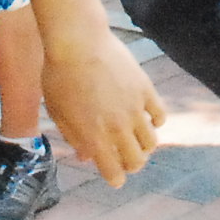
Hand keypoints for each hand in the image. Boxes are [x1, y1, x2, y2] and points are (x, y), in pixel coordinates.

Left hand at [38, 26, 164, 185]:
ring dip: (144, 145)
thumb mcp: (58, 112)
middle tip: (126, 158)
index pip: (114, 173)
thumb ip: (74, 137)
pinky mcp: (145, 89)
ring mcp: (133, 109)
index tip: (114, 176)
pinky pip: (160, 116)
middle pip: (137, 162)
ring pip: (152, 142)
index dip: (115, 178)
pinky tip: (147, 117)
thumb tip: (86, 157)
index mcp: (94, 137)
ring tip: (137, 138)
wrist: (77, 41)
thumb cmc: (59, 76)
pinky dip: (155, 121)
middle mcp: (117, 128)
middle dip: (132, 164)